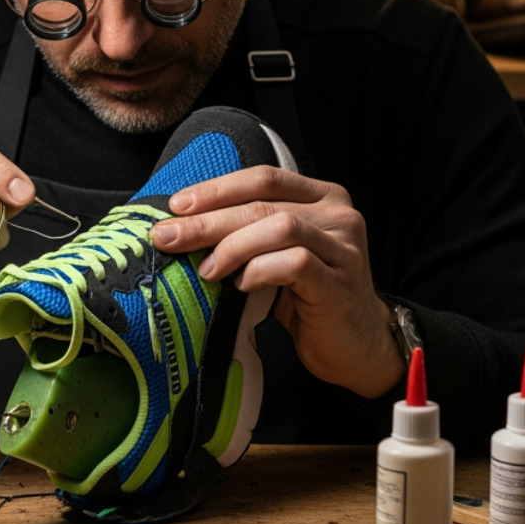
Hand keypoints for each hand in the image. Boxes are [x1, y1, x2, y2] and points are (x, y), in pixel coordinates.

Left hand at [149, 166, 404, 399]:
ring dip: (232, 246)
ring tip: (206, 270)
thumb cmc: (309, 299)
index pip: (263, 177)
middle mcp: (338, 214)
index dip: (217, 189)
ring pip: (279, 227)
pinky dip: (260, 271)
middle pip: (263, 203)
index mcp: (322, 196)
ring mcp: (343, 248)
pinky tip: (242, 285)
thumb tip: (183, 227)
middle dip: (208, 220)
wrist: (356, 346)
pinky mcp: (340, 283)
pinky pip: (294, 264)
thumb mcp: (279, 255)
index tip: (175, 205)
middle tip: (168, 236)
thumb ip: (250, 233)